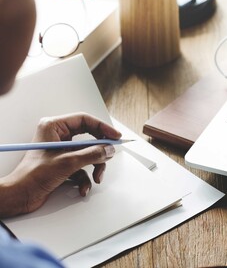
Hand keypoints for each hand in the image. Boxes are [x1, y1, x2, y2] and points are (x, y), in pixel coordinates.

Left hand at [0, 113, 120, 216]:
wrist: (19, 197)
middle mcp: (58, 136)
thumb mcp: (67, 163)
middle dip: (99, 150)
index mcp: (54, 127)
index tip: (115, 136)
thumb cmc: (32, 176)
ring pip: (87, 153)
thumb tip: (108, 150)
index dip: (102, 127)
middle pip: (88, 137)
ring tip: (96, 177)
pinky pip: (81, 166)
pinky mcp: (63, 163)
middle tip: (110, 154)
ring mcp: (61, 150)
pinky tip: (83, 188)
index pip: (85, 120)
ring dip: (94, 166)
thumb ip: (91, 154)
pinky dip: (85, 178)